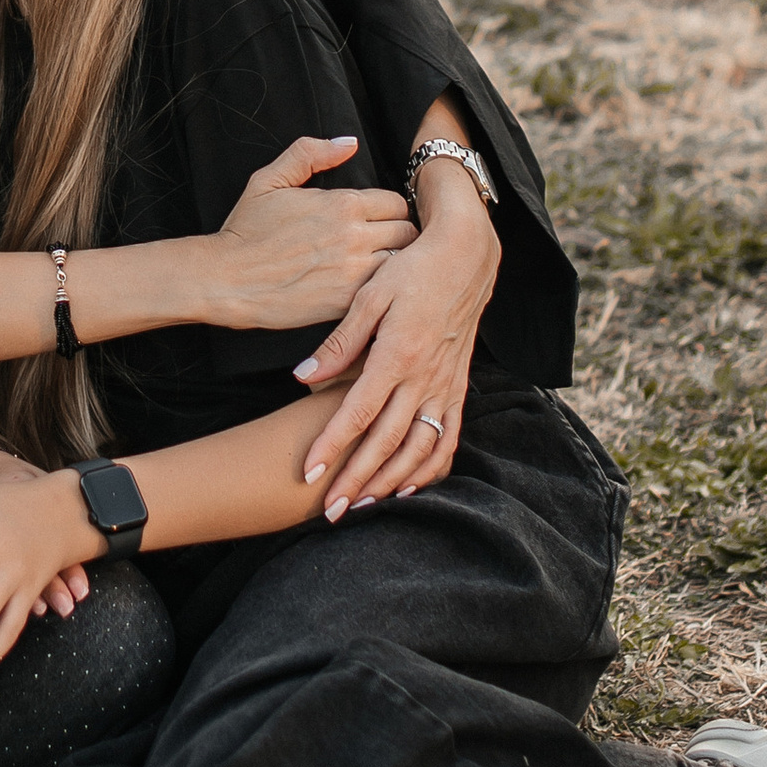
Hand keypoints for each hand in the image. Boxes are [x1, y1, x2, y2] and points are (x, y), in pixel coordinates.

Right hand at [199, 133, 412, 330]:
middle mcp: (354, 236)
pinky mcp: (347, 301)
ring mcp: (353, 271)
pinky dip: (380, 288)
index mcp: (342, 204)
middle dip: (399, 235)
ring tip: (378, 266)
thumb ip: (310, 153)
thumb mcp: (269, 180)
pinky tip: (366, 288)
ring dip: (394, 263)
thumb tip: (349, 144)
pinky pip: (383, 291)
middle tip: (382, 243)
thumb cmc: (246, 231)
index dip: (389, 209)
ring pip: (402, 263)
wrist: (227, 279)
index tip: (377, 219)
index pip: (396, 202)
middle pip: (407, 232)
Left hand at [292, 173, 497, 516]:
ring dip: (391, 482)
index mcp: (398, 355)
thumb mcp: (369, 296)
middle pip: (387, 442)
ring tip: (364, 504)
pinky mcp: (459, 387)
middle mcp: (424, 378)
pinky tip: (411, 487)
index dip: (331, 447)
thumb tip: (301, 378)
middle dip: (357, 480)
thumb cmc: (411, 269)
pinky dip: (431, 468)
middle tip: (329, 511)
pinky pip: (449, 438)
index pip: (357, 413)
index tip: (308, 474)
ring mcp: (446, 386)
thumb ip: (339, 343)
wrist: (465, 256)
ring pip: (420, 449)